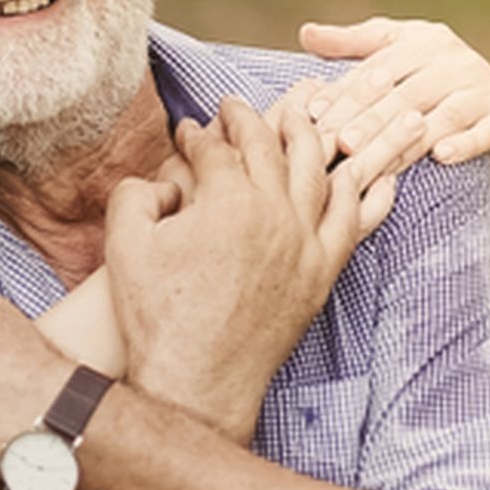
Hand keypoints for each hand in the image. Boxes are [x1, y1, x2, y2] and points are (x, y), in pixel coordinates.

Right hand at [104, 96, 383, 439]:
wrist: (196, 381)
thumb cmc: (157, 316)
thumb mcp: (124, 245)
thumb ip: (134, 193)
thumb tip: (157, 179)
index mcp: (228, 199)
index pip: (215, 148)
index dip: (196, 135)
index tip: (188, 130)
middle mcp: (275, 213)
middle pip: (270, 147)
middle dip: (249, 120)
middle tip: (235, 107)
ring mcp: (305, 244)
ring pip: (318, 173)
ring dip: (309, 137)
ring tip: (302, 118)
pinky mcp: (321, 275)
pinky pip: (352, 222)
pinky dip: (362, 193)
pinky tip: (365, 175)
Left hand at [298, 16, 489, 170]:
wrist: (488, 91)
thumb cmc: (426, 71)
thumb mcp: (392, 49)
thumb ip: (351, 44)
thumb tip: (305, 33)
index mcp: (424, 40)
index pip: (378, 71)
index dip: (346, 93)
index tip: (316, 115)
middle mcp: (456, 60)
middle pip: (406, 95)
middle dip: (372, 121)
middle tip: (343, 144)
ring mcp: (483, 87)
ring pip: (442, 116)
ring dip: (409, 139)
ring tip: (380, 160)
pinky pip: (486, 131)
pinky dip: (466, 144)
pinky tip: (443, 156)